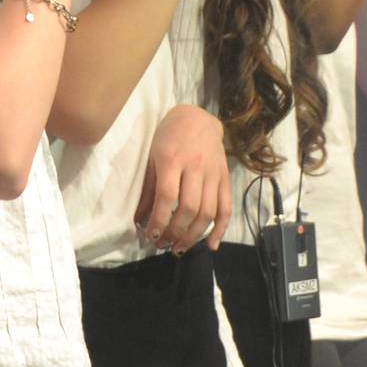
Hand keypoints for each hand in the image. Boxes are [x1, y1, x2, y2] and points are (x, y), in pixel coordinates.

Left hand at [137, 104, 232, 250]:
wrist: (197, 118)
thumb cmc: (169, 137)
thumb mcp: (153, 157)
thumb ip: (148, 189)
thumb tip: (139, 220)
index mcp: (173, 159)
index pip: (168, 197)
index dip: (160, 220)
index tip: (151, 236)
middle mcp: (196, 167)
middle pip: (189, 208)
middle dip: (175, 232)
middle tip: (163, 245)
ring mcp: (214, 173)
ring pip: (208, 212)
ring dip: (194, 236)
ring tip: (179, 248)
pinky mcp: (225, 178)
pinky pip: (226, 208)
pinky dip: (220, 229)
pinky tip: (210, 246)